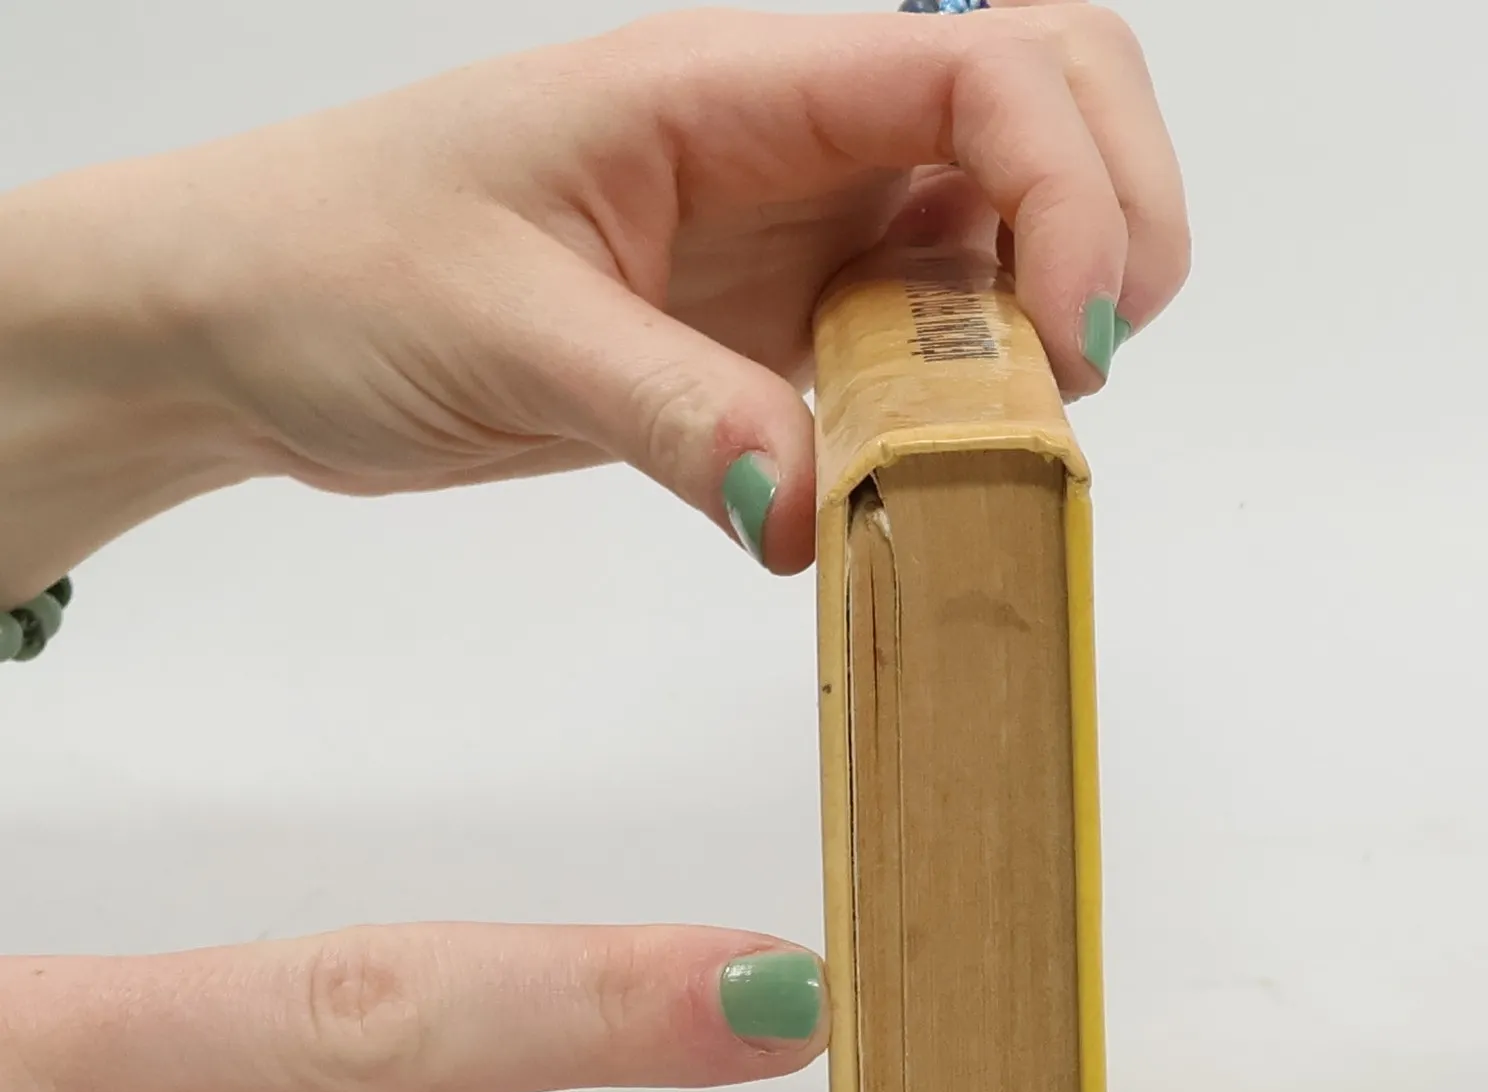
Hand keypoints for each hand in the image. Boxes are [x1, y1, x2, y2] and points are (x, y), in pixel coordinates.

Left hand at [0, 2, 1188, 593]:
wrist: (253, 320)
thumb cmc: (338, 271)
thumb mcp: (506, 336)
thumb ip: (678, 416)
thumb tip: (820, 511)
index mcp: (727, 83)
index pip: (978, 64)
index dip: (1067, 186)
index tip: (1066, 342)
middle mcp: (788, 136)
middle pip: (1043, 92)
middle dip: (1114, 211)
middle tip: (1083, 367)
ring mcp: (793, 226)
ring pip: (999, 221)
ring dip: (1047, 315)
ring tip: (1014, 429)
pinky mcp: (775, 320)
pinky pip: (922, 334)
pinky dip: (966, 395)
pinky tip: (930, 462)